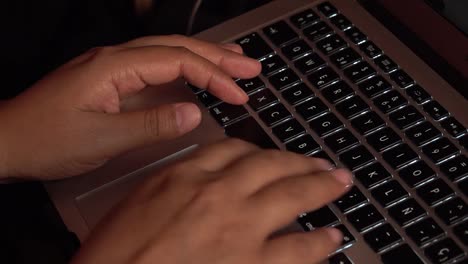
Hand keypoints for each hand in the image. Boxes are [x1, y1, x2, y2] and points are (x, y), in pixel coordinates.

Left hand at [0, 35, 260, 179]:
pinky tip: (196, 73)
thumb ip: (151, 124)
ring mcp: (113, 66)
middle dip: (217, 55)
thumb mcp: (102, 138)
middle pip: (176, 47)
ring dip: (204, 56)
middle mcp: (115, 58)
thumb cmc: (46, 138)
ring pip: (167, 52)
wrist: (9, 140)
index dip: (212, 76)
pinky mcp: (112, 79)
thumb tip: (193, 113)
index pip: (176, 60)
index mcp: (114, 66)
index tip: (238, 94)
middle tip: (251, 66)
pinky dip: (182, 67)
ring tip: (235, 59)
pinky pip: (155, 66)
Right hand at [70, 139, 351, 263]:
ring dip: (321, 188)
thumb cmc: (114, 257)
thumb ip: (174, 188)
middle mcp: (216, 195)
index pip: (231, 150)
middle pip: (271, 164)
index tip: (270, 155)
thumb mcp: (137, 205)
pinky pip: (298, 249)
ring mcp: (239, 228)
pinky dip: (319, 242)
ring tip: (337, 184)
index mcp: (183, 177)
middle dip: (300, 161)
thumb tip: (198, 184)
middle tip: (320, 162)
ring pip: (293, 194)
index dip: (258, 150)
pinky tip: (331, 237)